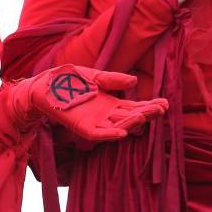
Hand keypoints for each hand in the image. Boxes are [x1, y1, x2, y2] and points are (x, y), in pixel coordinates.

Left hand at [27, 65, 168, 140]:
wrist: (46, 85)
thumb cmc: (70, 81)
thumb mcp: (95, 76)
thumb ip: (112, 79)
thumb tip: (134, 80)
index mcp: (112, 103)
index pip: (135, 106)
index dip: (150, 105)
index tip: (165, 103)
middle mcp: (107, 115)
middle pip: (131, 117)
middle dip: (147, 113)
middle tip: (162, 108)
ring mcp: (96, 123)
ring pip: (119, 126)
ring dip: (132, 123)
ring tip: (146, 115)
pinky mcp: (83, 129)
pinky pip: (99, 134)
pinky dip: (110, 135)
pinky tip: (123, 133)